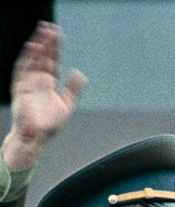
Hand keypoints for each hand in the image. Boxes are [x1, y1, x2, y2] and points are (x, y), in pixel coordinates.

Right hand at [2, 21, 85, 170]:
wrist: (36, 136)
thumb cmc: (50, 123)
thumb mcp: (67, 104)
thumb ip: (73, 88)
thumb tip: (79, 72)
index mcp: (49, 82)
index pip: (52, 60)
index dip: (55, 47)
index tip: (59, 33)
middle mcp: (38, 79)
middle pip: (42, 56)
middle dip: (46, 42)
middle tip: (51, 26)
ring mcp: (28, 82)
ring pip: (32, 59)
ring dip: (37, 46)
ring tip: (43, 33)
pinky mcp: (20, 87)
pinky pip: (22, 69)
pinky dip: (27, 58)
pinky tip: (32, 47)